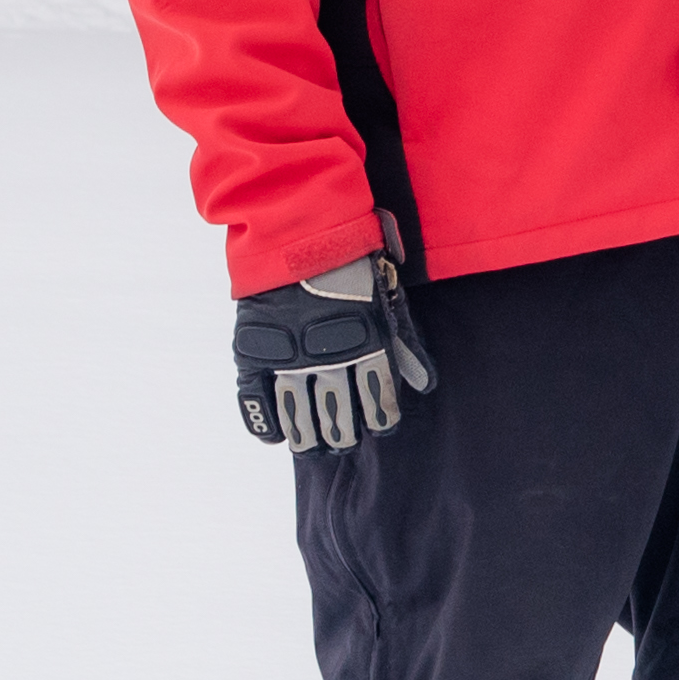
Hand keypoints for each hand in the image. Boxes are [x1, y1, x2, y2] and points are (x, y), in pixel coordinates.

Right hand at [234, 244, 436, 452]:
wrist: (299, 232)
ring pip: (298, 414)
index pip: (379, 398)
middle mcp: (327, 356)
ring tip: (313, 447)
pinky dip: (264, 421)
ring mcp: (288, 355)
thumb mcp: (386, 300)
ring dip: (308, 437)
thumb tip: (424, 384)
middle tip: (343, 442)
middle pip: (337, 414)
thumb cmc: (351, 265)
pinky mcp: (254, 350)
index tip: (381, 427)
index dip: (382, 418)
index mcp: (366, 343)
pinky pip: (256, 397)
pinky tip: (274, 436)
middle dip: (344, 434)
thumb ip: (404, 344)